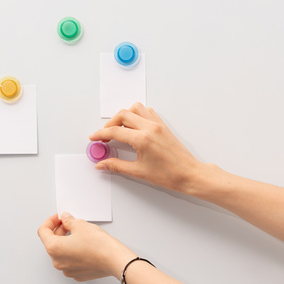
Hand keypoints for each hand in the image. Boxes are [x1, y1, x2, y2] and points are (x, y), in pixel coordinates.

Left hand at [37, 212, 135, 280]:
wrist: (114, 259)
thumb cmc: (99, 245)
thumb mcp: (80, 225)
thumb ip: (68, 221)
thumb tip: (65, 219)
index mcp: (54, 248)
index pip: (43, 232)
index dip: (50, 221)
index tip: (58, 218)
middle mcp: (57, 262)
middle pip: (51, 243)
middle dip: (59, 231)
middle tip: (69, 223)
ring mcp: (67, 270)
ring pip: (61, 253)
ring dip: (66, 242)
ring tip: (78, 234)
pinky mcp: (77, 274)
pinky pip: (70, 261)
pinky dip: (73, 252)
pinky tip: (84, 245)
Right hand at [89, 102, 203, 192]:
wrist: (189, 174)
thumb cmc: (169, 174)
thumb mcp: (138, 171)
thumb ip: (117, 165)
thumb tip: (102, 164)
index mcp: (142, 139)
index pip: (115, 131)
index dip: (101, 134)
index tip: (94, 138)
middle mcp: (150, 128)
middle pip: (122, 115)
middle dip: (110, 124)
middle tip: (104, 135)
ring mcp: (157, 124)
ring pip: (135, 109)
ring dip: (123, 116)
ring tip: (118, 129)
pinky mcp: (163, 125)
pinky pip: (147, 112)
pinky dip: (137, 115)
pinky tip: (133, 126)